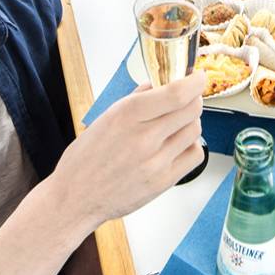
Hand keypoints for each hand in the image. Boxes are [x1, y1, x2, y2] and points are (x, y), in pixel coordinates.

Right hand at [51, 74, 203, 226]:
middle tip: (187, 99)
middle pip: (191, 109)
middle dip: (193, 99)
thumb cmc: (85, 158)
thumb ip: (136, 99)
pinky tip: (176, 145)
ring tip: (175, 125)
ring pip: (195, 130)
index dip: (195, 82)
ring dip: (190, 122)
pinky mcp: (163, 182)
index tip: (199, 76)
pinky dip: (190, 145)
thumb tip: (161, 83)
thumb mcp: (105, 118)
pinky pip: (194, 155)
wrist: (76, 197)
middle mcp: (144, 138)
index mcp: (126, 115)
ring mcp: (156, 162)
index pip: (176, 93)